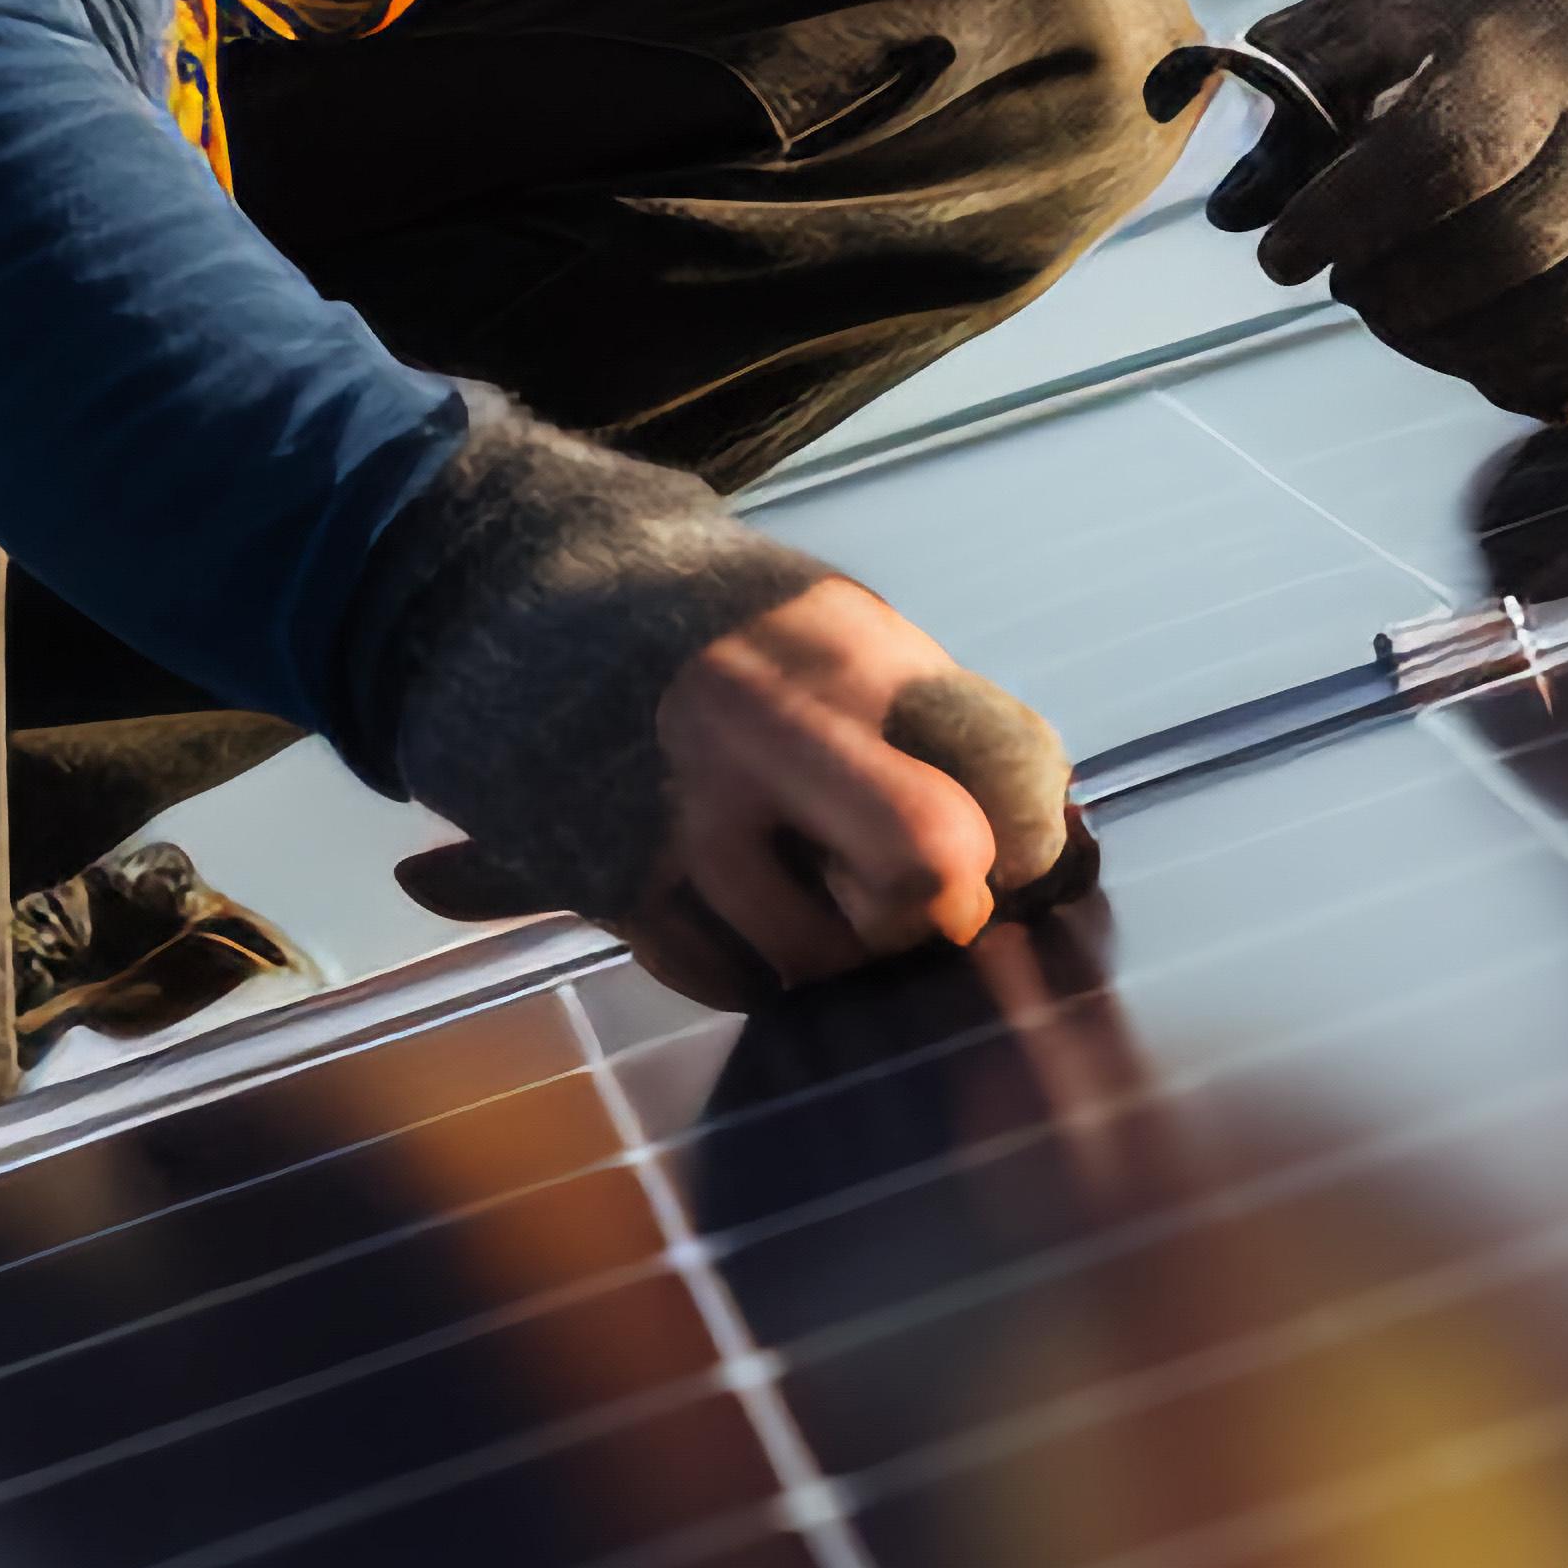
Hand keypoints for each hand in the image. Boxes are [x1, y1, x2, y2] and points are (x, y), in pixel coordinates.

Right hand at [364, 410, 1081, 1007]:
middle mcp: (773, 724)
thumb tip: (1053, 843)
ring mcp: (688, 807)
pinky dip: (751, 971)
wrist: (514, 588)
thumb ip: (937, 724)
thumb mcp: (841, 630)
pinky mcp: (615, 877)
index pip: (1009, 785)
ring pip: (824, 955)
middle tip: (923, 907)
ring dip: (839, 954)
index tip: (996, 850)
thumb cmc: (721, 629)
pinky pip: (726, 978)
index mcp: (854, 653)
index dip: (1021, 844)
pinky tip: (743, 915)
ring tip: (818, 901)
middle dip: (940, 912)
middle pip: (927, 866)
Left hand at [1217, 0, 1567, 417]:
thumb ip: (1296, 86)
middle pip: (1502, 252)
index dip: (1347, 219)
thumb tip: (1227, 211)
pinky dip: (1526, 381)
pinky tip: (1480, 344)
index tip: (1283, 258)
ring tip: (1404, 311)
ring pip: (1557, 326)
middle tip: (1352, 281)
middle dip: (1394, 293)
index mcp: (1539, 40)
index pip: (1442, 153)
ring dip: (1449, 347)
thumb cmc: (1499, 30)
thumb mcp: (1393, 14)